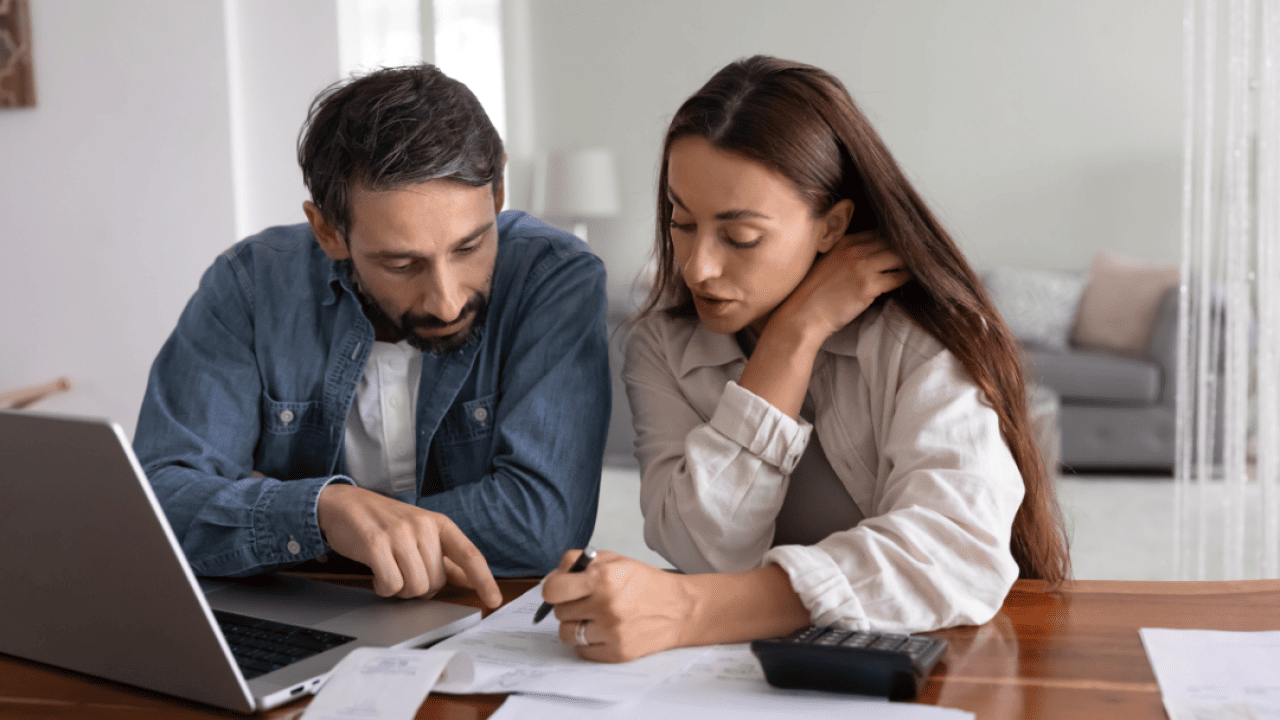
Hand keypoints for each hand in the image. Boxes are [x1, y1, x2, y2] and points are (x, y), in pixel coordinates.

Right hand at [316, 483, 500, 606]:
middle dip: (420, 588)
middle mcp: (423, 526)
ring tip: (390, 572)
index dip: (484, 579)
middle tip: (404, 573)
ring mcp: (399, 534)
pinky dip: (383, 588)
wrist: (346, 504)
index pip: (469, 554)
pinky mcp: (375, 544)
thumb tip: (472, 581)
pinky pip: (391, 585)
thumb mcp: (421, 534)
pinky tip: (377, 574)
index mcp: (440, 524)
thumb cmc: (386, 523)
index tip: (494, 600)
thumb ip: (446, 558)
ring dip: (400, 590)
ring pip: (415, 587)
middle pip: (436, 582)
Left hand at [541, 550, 695, 662]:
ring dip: (575, 626)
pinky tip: (603, 631)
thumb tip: (552, 579)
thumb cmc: (645, 583)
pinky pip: (582, 651)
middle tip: (586, 602)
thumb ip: (579, 563)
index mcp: (603, 578)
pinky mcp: (617, 652)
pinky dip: (588, 643)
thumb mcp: (614, 559)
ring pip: (567, 634)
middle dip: (569, 605)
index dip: (553, 589)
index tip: (559, 590)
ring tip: (593, 618)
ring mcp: (612, 632)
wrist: (680, 608)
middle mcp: (606, 605)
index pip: (553, 590)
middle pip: (560, 612)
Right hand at [771, 231, 908, 341]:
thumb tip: (869, 259)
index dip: (893, 239)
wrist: (802, 316)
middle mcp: (854, 250)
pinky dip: (907, 278)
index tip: (904, 246)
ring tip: (922, 266)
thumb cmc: (812, 296)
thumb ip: (846, 256)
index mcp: (843, 242)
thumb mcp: (827, 265)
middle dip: (906, 247)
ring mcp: (862, 266)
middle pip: (891, 241)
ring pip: (898, 257)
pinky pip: (898, 277)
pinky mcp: (869, 286)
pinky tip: (912, 280)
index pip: (877, 233)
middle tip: (921, 254)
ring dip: (911, 262)